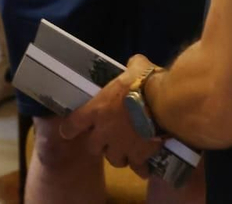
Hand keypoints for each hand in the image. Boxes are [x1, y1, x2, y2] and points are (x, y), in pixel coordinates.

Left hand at [60, 53, 162, 175]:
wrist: (162, 104)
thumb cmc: (144, 81)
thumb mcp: (136, 67)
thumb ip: (131, 67)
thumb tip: (134, 64)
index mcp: (97, 109)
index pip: (73, 124)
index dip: (70, 128)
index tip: (68, 131)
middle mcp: (104, 131)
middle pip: (93, 147)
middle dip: (100, 144)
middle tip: (109, 139)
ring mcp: (121, 146)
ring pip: (114, 160)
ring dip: (119, 156)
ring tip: (128, 152)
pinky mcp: (138, 156)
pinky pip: (137, 168)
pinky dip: (140, 168)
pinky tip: (145, 167)